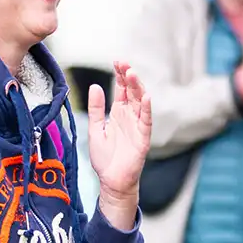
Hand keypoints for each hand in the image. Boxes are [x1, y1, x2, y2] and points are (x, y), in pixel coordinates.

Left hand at [88, 61, 150, 230]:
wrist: (111, 181)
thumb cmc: (105, 158)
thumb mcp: (95, 129)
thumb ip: (96, 109)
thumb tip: (95, 86)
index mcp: (119, 113)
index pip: (122, 90)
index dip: (120, 76)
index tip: (116, 61)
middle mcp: (130, 117)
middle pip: (132, 92)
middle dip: (129, 77)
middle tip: (124, 64)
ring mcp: (138, 126)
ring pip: (141, 103)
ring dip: (138, 88)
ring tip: (132, 74)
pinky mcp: (143, 138)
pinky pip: (147, 121)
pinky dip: (147, 109)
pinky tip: (146, 96)